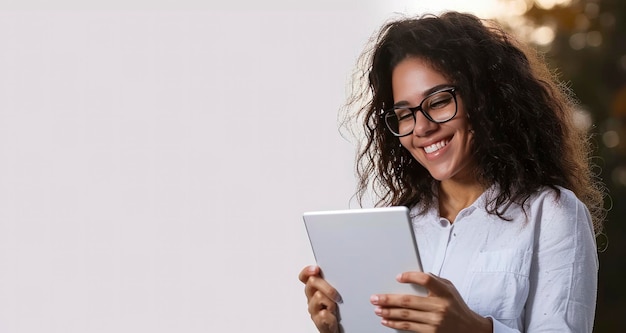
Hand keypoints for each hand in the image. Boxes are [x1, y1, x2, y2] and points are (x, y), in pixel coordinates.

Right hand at [298, 265, 340, 332]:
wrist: (337, 329)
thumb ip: (331, 281)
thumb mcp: (332, 293)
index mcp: (314, 289)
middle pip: (312, 282)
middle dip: (326, 286)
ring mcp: (314, 309)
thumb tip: (339, 269)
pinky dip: (330, 315)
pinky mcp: (319, 322)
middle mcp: (311, 298)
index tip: (315, 269)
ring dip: (330, 301)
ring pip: (318, 296)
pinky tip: (333, 316)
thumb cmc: (336, 310)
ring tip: (336, 307)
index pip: (304, 277)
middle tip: (336, 294)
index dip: (307, 271)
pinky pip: (323, 314)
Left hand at [370, 272, 491, 332]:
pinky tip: (386, 320)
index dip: (411, 277)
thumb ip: (435, 280)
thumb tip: (414, 275)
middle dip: (388, 299)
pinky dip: (395, 324)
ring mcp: (435, 321)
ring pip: (406, 315)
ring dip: (388, 312)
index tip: (398, 277)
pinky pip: (409, 327)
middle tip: (375, 298)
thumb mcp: (450, 289)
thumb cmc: (456, 306)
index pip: (426, 280)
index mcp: (445, 292)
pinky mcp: (431, 332)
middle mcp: (440, 307)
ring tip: (377, 309)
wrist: (469, 329)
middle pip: (408, 301)